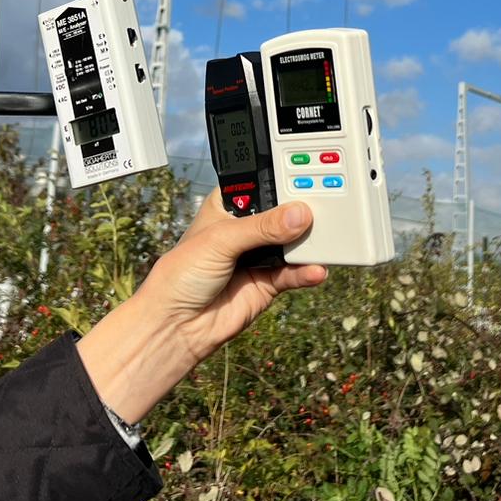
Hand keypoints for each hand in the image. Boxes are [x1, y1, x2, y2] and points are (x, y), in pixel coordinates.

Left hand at [76, 192, 326, 424]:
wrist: (177, 327)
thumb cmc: (182, 274)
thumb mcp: (220, 241)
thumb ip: (261, 227)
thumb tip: (299, 214)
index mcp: (228, 207)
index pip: (260, 184)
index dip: (280, 179)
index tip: (307, 173)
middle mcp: (246, 229)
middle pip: (283, 213)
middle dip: (301, 211)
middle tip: (322, 208)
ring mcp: (259, 256)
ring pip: (292, 242)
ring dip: (308, 241)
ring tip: (324, 238)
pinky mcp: (269, 282)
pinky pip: (294, 273)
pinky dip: (306, 271)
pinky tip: (316, 269)